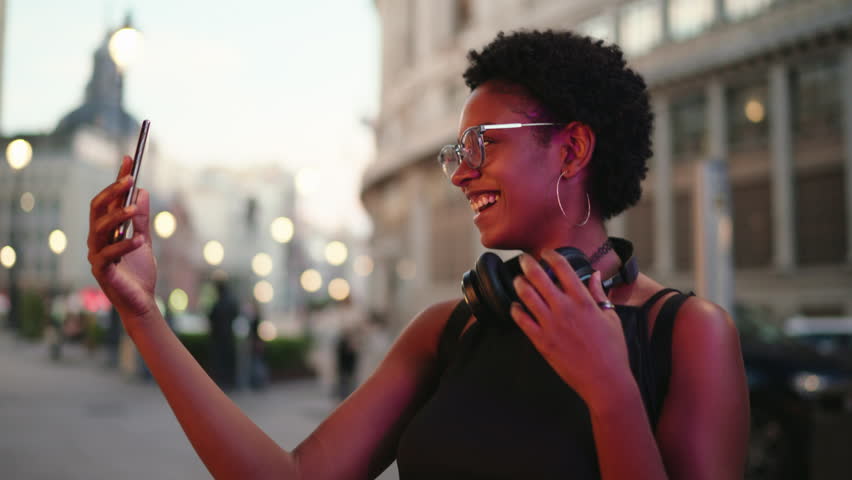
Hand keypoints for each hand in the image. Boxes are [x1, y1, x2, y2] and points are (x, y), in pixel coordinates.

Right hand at [87, 156, 157, 318]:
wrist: (141, 302)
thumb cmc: (139, 272)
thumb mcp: (144, 240)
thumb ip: (141, 219)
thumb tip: (142, 191)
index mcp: (106, 230)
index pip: (109, 199)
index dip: (117, 179)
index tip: (130, 158)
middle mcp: (97, 240)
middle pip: (98, 209)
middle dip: (113, 192)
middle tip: (130, 179)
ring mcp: (97, 255)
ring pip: (99, 229)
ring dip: (118, 217)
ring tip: (134, 209)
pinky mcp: (102, 272)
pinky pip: (108, 255)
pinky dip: (124, 245)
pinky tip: (139, 240)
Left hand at [510, 249, 631, 401]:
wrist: (605, 381)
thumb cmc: (613, 351)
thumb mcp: (611, 318)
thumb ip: (599, 294)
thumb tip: (594, 275)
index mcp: (583, 301)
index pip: (563, 268)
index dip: (551, 256)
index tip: (546, 253)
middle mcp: (564, 309)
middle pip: (538, 277)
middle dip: (528, 264)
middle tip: (523, 260)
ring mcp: (551, 325)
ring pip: (526, 296)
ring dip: (520, 284)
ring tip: (518, 280)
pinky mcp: (541, 341)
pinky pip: (522, 320)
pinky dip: (516, 310)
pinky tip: (516, 307)